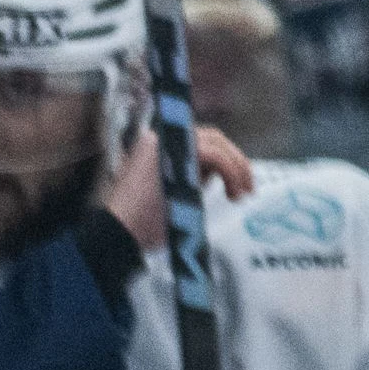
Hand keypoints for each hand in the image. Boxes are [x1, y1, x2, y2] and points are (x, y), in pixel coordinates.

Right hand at [99, 124, 257, 253]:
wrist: (120, 232)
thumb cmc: (144, 225)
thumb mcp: (176, 196)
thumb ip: (192, 180)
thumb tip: (218, 175)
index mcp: (160, 148)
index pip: (203, 142)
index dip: (228, 160)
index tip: (240, 185)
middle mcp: (160, 139)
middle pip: (212, 137)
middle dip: (237, 161)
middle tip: (248, 189)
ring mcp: (162, 142)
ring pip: (215, 142)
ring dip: (236, 167)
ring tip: (241, 194)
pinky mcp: (167, 150)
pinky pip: (213, 153)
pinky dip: (229, 170)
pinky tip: (232, 190)